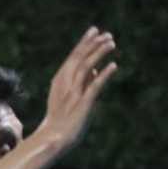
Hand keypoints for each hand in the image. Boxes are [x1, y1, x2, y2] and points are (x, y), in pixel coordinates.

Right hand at [31, 28, 118, 154]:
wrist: (54, 137)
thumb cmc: (61, 118)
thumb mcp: (67, 95)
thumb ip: (81, 81)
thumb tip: (97, 68)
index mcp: (60, 79)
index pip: (73, 56)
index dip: (84, 43)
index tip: (94, 31)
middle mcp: (66, 83)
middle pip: (80, 58)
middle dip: (93, 44)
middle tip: (106, 34)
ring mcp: (74, 93)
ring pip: (87, 67)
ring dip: (99, 53)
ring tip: (111, 43)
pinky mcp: (83, 104)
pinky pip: (95, 86)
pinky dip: (104, 75)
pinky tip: (113, 66)